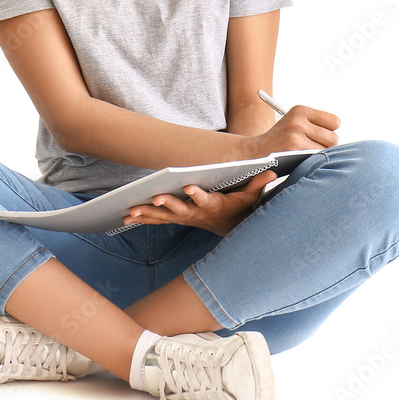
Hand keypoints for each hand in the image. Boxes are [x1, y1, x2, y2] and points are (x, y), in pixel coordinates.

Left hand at [121, 171, 277, 235]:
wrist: (230, 228)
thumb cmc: (239, 208)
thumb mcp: (251, 197)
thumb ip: (258, 184)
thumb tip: (272, 172)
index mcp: (213, 205)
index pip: (205, 199)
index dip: (197, 194)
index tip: (189, 187)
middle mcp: (196, 213)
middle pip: (180, 209)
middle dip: (167, 204)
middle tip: (154, 199)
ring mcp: (185, 218)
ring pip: (163, 216)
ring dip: (147, 214)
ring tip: (130, 212)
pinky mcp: (176, 219)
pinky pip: (157, 220)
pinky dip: (143, 218)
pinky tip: (126, 217)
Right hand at [254, 104, 339, 152]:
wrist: (255, 152)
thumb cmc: (280, 141)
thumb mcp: (295, 124)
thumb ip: (316, 126)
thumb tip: (338, 138)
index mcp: (300, 110)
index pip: (334, 122)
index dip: (328, 132)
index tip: (318, 136)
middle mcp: (298, 120)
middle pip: (333, 138)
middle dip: (325, 146)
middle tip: (310, 148)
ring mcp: (296, 134)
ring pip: (326, 150)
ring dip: (317, 155)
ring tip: (303, 154)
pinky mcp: (294, 148)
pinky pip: (315, 158)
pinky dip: (310, 161)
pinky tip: (300, 159)